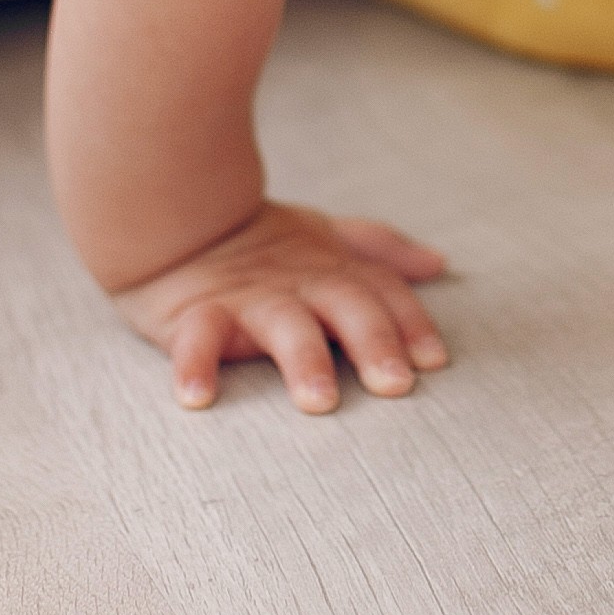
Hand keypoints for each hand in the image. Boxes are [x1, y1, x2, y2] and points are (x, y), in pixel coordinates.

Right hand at [114, 200, 450, 413]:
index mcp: (332, 269)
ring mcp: (249, 298)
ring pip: (283, 325)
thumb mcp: (326, 236)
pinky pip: (196, 338)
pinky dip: (194, 364)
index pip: (382, 292)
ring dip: (304, 359)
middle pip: (346, 306)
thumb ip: (379, 252)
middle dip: (373, 341)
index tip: (433, 362)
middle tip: (394, 384)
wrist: (176, 214)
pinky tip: (196, 397)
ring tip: (320, 400)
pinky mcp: (196, 312)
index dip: (410, 324)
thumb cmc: (259, 239)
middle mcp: (299, 283)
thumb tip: (437, 263)